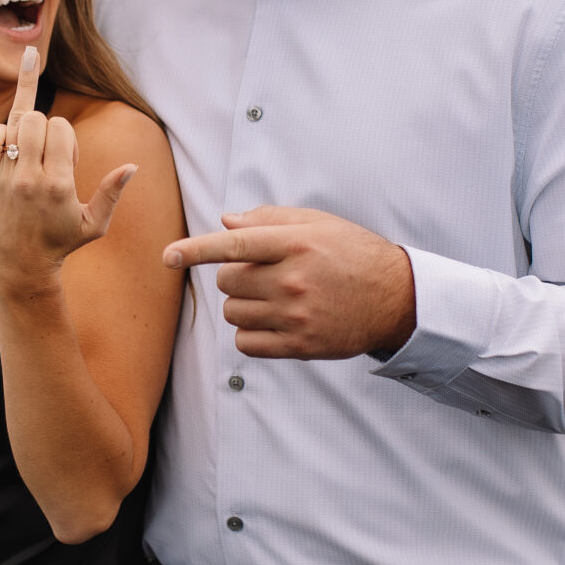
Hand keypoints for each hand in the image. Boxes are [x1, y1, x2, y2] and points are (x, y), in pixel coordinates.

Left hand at [0, 46, 137, 296]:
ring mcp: (7, 176)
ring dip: (27, 129)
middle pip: (37, 121)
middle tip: (48, 152)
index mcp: (58, 184)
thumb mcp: (94, 224)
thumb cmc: (60, 242)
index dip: (67, 136)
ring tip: (32, 145)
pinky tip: (10, 141)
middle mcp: (30, 177)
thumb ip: (111, 193)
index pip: (61, 128)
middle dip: (48, 129)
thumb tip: (132, 166)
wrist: (20, 263)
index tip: (68, 159)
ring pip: (15, 125)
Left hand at [162, 208, 415, 359]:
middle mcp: (292, 279)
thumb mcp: (318, 223)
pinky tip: (273, 323)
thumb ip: (270, 220)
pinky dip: (250, 334)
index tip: (169, 256)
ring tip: (273, 299)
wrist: (395, 298)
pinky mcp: (299, 345)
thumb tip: (226, 222)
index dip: (196, 250)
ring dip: (242, 306)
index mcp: (294, 243)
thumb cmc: (353, 254)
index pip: (234, 246)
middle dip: (236, 277)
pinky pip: (246, 343)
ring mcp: (295, 315)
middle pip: (228, 281)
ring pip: (234, 313)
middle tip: (264, 275)